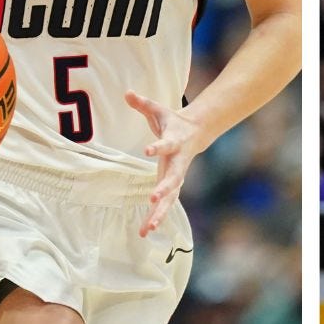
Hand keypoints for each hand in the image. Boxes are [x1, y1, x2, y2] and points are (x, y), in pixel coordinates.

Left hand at [125, 90, 201, 237]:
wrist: (196, 132)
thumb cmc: (172, 121)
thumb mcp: (158, 110)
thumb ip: (143, 103)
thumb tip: (127, 92)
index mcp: (174, 141)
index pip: (165, 144)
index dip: (157, 147)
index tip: (147, 150)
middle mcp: (178, 161)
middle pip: (174, 178)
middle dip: (164, 189)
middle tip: (153, 199)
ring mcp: (177, 175)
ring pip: (171, 197)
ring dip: (160, 212)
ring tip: (147, 228)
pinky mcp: (173, 185)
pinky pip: (167, 204)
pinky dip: (157, 217)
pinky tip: (145, 231)